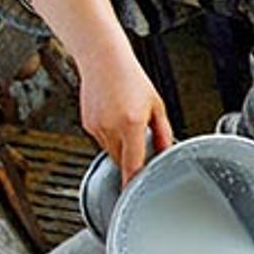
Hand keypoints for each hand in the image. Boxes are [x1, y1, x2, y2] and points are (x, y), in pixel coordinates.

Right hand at [78, 41, 173, 186]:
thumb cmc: (131, 77)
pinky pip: (100, 139)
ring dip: (120, 145)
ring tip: (126, 121)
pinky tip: (114, 116)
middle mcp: (111, 128)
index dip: (133, 182)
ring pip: (109, 150)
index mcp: (132, 124)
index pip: (132, 164)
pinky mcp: (87, 124)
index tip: (135, 193)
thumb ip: (163, 131)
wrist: (103, 59)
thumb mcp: (156, 104)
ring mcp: (96, 127)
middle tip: (139, 142)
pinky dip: (108, 135)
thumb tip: (166, 150)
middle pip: (121, 160)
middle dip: (131, 157)